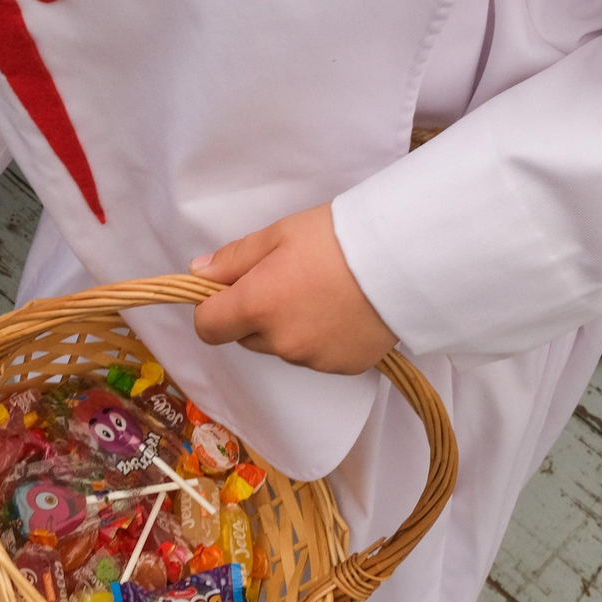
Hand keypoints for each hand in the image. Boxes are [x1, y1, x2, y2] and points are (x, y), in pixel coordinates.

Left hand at [190, 204, 396, 374]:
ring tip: (323, 293)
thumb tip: (198, 273)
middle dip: (255, 315)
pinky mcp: (343, 367)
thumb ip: (234, 259)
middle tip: (287, 281)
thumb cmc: (338, 238)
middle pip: (246, 338)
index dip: (212, 308)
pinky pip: (316, 356)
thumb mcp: (279, 234)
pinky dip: (321, 339)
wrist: (403, 258)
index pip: (207, 327)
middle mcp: (280, 341)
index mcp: (256, 306)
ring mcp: (313, 359)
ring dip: (289, 328)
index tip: (228, 290)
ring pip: (283, 347)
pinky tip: (344, 310)